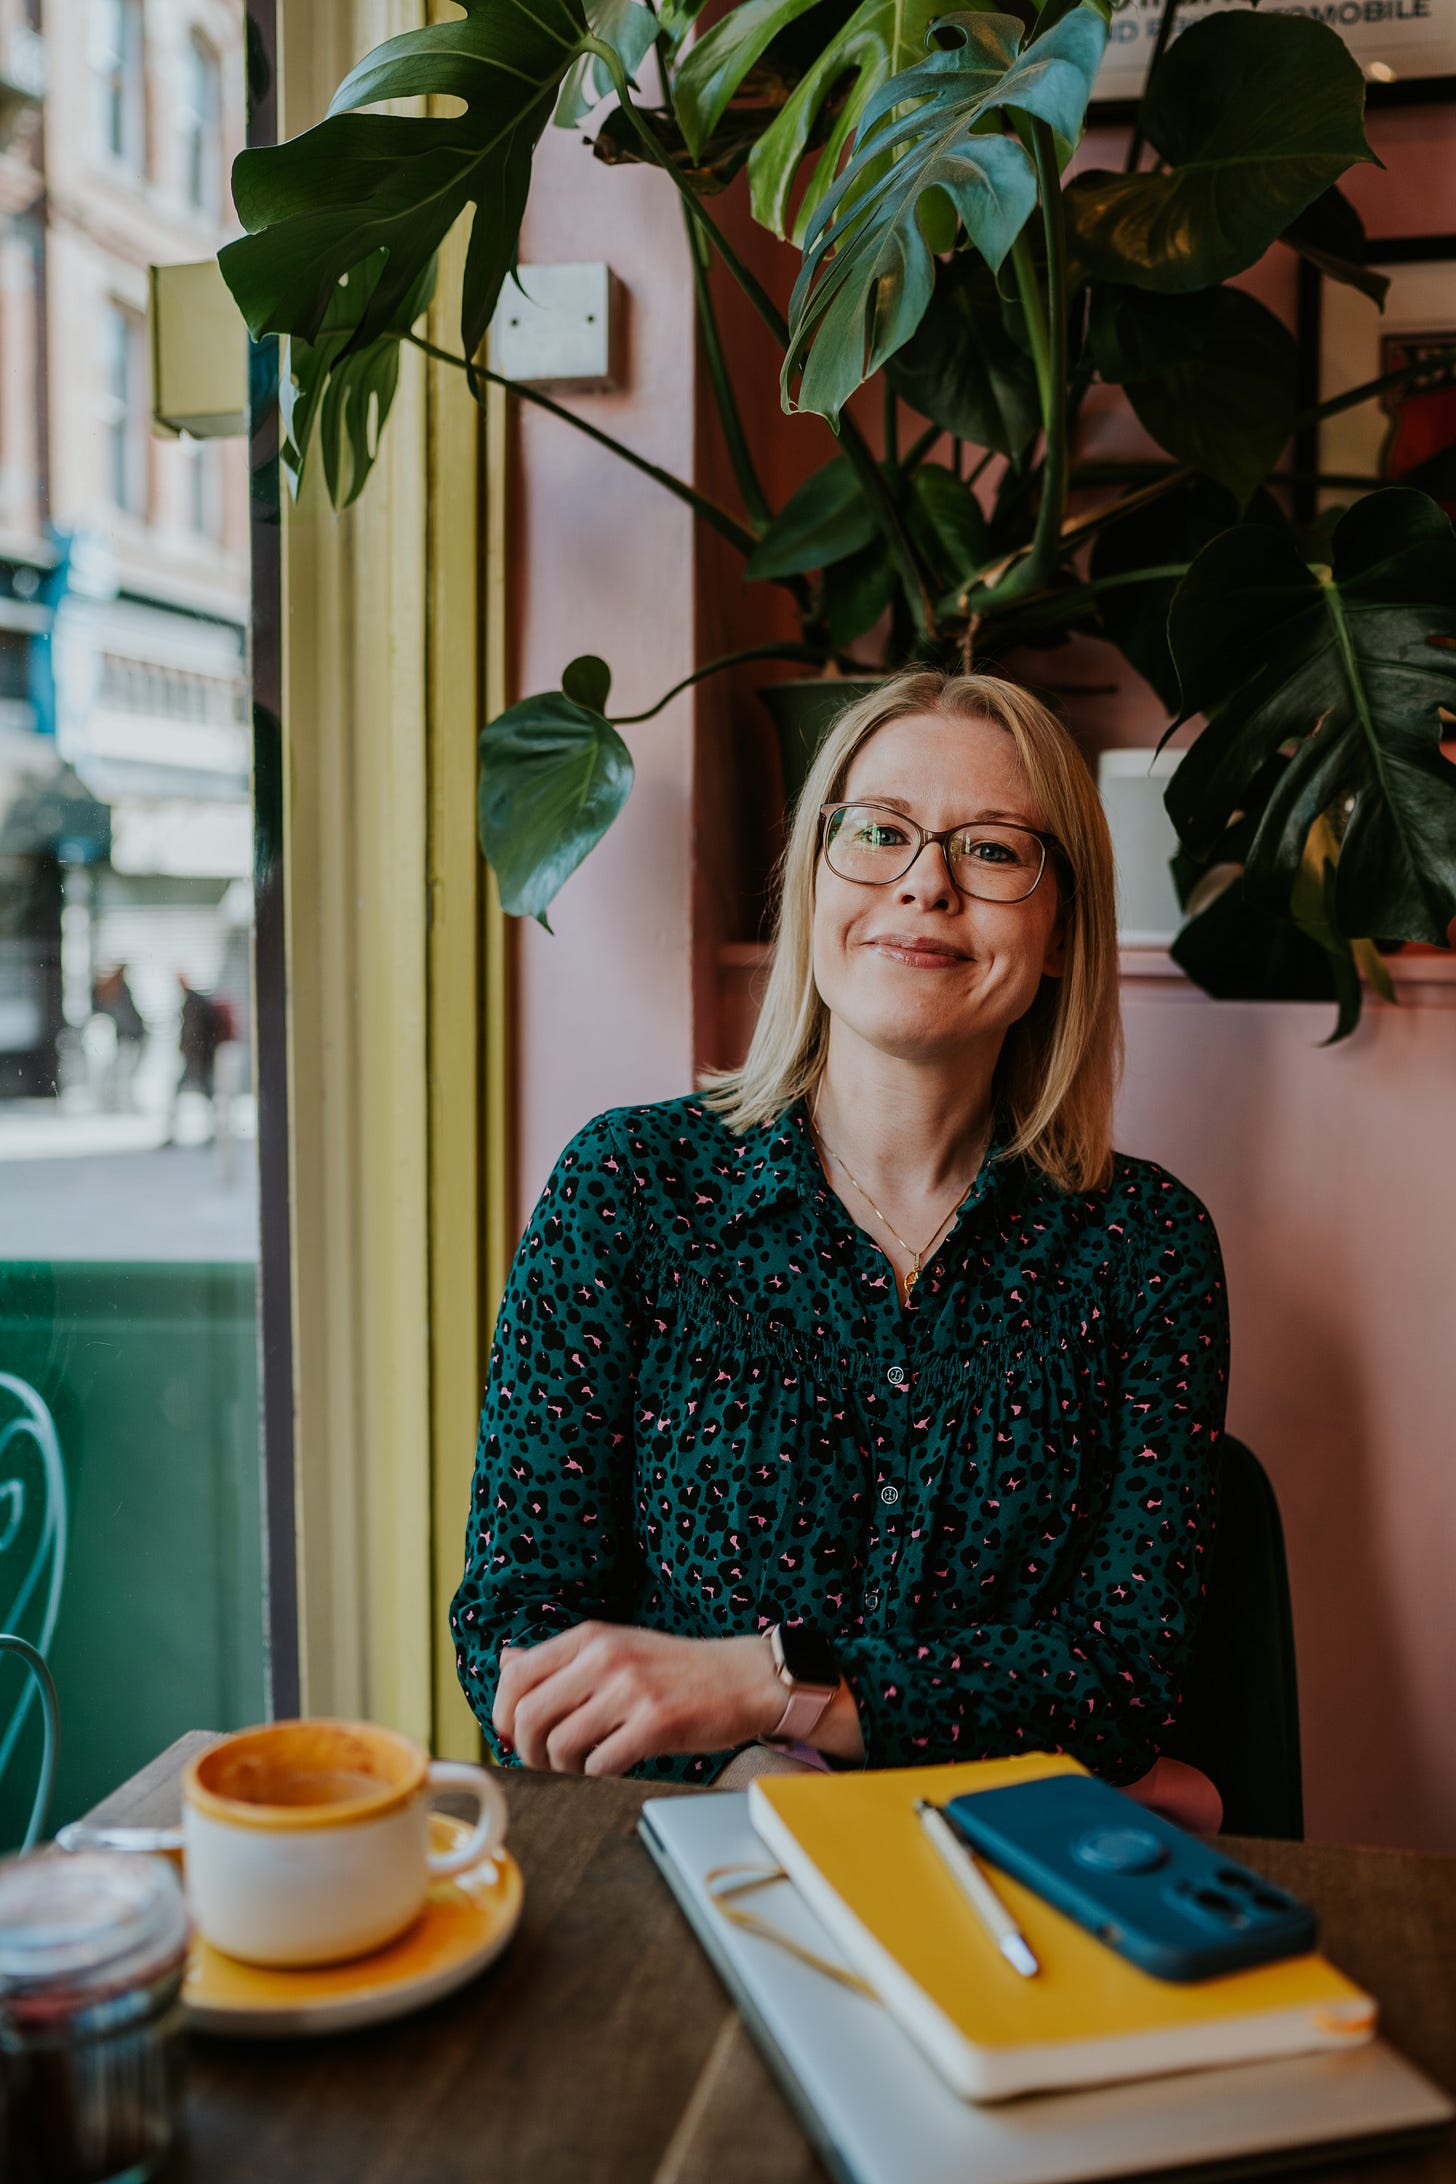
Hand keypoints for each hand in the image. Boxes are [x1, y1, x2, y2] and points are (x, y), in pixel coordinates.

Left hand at [493, 1622, 786, 1775]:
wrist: (745, 1677)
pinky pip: (599, 1764)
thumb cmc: (677, 1669)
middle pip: (528, 1715)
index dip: (502, 1713)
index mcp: (590, 1637)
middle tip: (545, 1764)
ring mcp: (631, 1688)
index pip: (515, 1674)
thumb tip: (505, 1661)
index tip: (513, 1736)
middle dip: (528, 1752)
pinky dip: (595, 1777)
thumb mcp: (616, 1648)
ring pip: (559, 1745)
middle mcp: (605, 1656)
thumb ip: (561, 1659)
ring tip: (579, 1768)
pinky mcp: (655, 1722)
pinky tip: (609, 1769)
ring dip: (562, 1769)